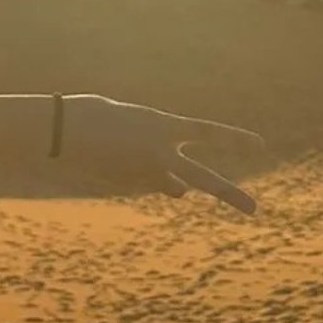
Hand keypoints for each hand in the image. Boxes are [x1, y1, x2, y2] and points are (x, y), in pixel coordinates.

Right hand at [55, 94, 264, 213]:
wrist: (63, 132)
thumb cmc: (93, 114)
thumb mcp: (132, 120)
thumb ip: (157, 142)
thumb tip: (171, 177)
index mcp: (163, 125)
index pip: (208, 131)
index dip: (235, 137)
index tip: (259, 144)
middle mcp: (161, 153)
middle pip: (205, 179)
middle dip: (231, 194)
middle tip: (254, 209)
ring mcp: (145, 173)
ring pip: (174, 185)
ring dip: (172, 179)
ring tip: (158, 171)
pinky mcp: (130, 186)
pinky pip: (147, 183)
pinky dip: (140, 175)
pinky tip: (117, 161)